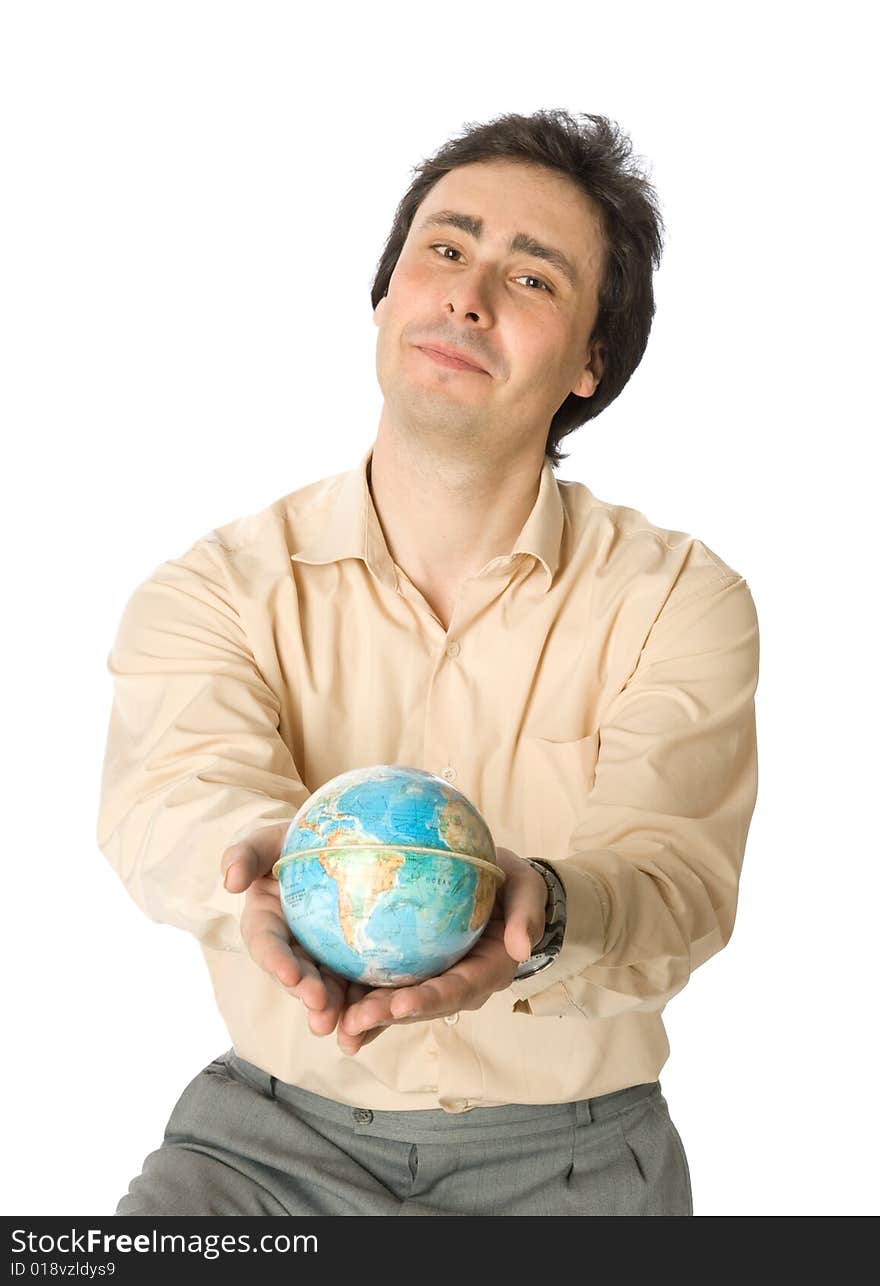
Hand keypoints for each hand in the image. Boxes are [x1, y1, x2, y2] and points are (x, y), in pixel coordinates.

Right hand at [221, 823, 370, 1036]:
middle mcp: (292, 946)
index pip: (267, 945)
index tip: (289, 974)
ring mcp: (323, 956)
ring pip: (327, 987)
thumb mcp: (269, 839)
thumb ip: (246, 854)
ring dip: (333, 1007)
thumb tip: (229, 880)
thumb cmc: (298, 837)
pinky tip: (380, 1014)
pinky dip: (364, 1000)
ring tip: (344, 1024)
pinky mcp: (353, 959)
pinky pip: (359, 982)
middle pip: (297, 975)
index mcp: (267, 922)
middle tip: (321, 1007)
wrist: (338, 842)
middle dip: (306, 993)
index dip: (275, 961)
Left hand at [335, 846, 547, 1055]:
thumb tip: (522, 947)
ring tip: (335, 1027)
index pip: (456, 989)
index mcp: (487, 970)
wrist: (501, 888)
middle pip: (421, 1006)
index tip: (400, 1004)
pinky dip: (358, 998)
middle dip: (387, 1018)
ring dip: (368, 1019)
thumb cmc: (513, 886)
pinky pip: (384, 987)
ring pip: (398, 1005)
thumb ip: (527, 914)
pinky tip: (327, 1006)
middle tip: (353, 1022)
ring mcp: (432, 981)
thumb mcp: (527, 889)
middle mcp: (457, 985)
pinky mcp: (412, 972)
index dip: (428, 1000)